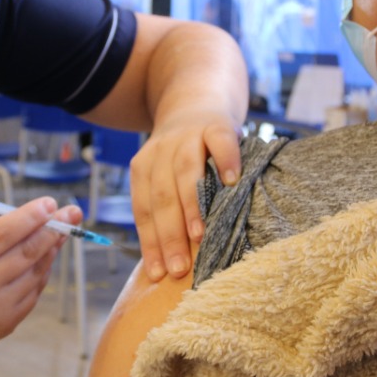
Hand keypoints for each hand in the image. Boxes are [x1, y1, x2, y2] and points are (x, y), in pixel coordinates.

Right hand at [0, 173, 71, 359]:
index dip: (28, 218)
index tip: (48, 203)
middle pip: (24, 253)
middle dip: (52, 229)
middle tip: (70, 212)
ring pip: (33, 272)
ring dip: (52, 248)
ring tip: (63, 229)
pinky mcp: (4, 324)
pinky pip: (33, 291)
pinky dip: (43, 270)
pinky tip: (47, 254)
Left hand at [130, 110, 242, 281]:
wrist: (196, 100)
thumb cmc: (184, 155)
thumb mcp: (165, 175)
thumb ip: (166, 209)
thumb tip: (169, 265)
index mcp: (143, 168)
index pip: (143, 210)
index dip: (150, 244)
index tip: (157, 275)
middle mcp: (161, 151)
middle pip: (161, 196)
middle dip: (169, 236)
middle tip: (179, 269)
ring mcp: (188, 136)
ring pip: (185, 172)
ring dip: (191, 205)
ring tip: (199, 236)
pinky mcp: (216, 124)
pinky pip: (220, 141)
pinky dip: (225, 160)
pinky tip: (232, 182)